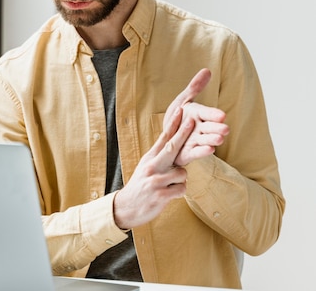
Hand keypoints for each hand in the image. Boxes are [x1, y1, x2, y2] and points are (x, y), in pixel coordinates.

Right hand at [113, 69, 228, 229]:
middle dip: (183, 132)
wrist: (126, 207)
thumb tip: (172, 145)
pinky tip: (169, 196)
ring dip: (181, 181)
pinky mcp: (160, 195)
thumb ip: (159, 158)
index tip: (181, 110)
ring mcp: (155, 180)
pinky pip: (182, 189)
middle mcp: (152, 167)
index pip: (163, 138)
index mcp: (149, 158)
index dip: (173, 124)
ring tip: (169, 187)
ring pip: (182, 174)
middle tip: (192, 120)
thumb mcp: (146, 169)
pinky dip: (179, 193)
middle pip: (171, 147)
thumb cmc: (140, 187)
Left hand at [163, 69, 228, 166]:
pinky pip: (196, 152)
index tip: (222, 115)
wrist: (166, 136)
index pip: (207, 113)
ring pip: (205, 140)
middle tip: (225, 128)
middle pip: (209, 128)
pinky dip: (202, 151)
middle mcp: (200, 128)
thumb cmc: (177, 117)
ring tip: (220, 139)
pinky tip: (210, 150)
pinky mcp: (189, 153)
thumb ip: (195, 87)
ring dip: (212, 140)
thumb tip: (207, 70)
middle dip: (216, 128)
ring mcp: (195, 141)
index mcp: (199, 115)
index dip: (213, 114)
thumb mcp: (183, 100)